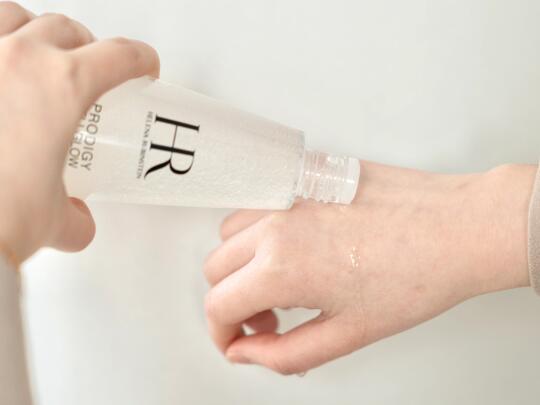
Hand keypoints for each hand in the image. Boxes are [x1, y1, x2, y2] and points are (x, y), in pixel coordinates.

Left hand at [0, 2, 159, 263]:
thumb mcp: (51, 221)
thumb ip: (73, 218)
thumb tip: (75, 219)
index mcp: (62, 87)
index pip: (119, 56)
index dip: (141, 60)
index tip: (142, 69)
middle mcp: (17, 60)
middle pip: (65, 29)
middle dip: (87, 47)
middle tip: (89, 72)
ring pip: (11, 15)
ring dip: (30, 29)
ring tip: (31, 53)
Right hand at [203, 161, 534, 374]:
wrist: (455, 228)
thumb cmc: (416, 276)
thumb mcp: (347, 334)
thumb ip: (285, 353)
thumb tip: (247, 353)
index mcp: (282, 266)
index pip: (218, 305)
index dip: (222, 334)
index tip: (238, 342)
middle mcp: (276, 223)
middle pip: (216, 268)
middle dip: (233, 303)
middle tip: (269, 320)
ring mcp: (288, 194)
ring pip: (231, 233)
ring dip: (243, 264)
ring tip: (285, 281)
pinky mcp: (304, 177)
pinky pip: (259, 204)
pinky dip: (260, 232)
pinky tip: (296, 247)